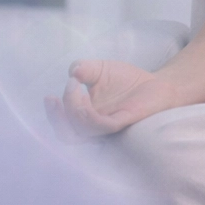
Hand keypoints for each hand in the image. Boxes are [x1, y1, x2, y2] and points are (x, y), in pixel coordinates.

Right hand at [44, 59, 179, 138]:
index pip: (63, 127)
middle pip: (66, 136)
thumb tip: (72, 71)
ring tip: (77, 87)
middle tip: (56, 97)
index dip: (52, 116)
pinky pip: (102, 126)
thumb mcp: (100, 69)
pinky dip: (90, 113)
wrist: (155, 83)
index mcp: (85, 117)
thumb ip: (84, 68)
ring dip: (73, 110)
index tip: (49, 96)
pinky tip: (88, 94)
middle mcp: (94, 127)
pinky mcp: (122, 123)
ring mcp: (107, 127)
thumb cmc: (126, 81)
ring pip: (81, 132)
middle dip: (56, 118)